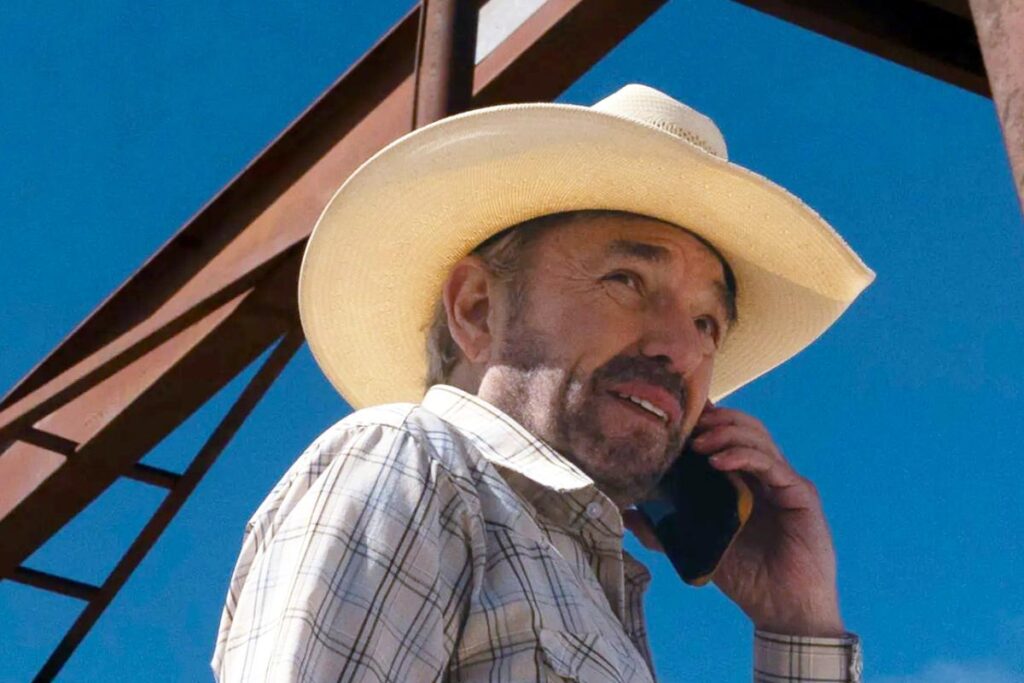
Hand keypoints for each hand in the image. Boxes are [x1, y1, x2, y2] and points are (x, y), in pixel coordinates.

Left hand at [624, 405, 844, 636]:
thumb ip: (665, 531)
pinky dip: (744, 456)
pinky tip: (719, 462)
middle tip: (686, 429)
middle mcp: (767, 474)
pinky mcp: (801, 494)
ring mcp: (785, 481)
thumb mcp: (698, 547)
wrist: (783, 609)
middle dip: (715, 421)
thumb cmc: (747, 578)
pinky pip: (771, 464)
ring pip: (758, 438)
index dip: (704, 422)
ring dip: (725, 433)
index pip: (727, 435)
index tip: (675, 422)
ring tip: (697, 444)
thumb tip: (627, 515)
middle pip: (744, 426)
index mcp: (745, 480)